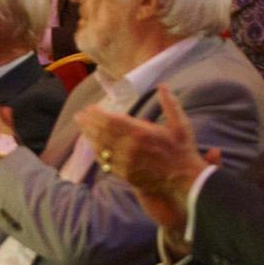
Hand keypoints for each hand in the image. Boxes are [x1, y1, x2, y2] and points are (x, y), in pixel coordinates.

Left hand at [75, 86, 217, 245]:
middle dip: (88, 123)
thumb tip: (163, 85)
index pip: (112, 120)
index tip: (90, 108)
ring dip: (89, 137)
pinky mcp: (125, 175)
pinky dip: (97, 153)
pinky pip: (106, 163)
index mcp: (140, 133)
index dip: (98, 113)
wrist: (185, 180)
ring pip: (101, 148)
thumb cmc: (182, 150)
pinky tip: (93, 147)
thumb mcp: (180, 124)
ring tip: (81, 128)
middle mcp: (129, 148)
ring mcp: (125, 163)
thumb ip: (169, 103)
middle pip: (102, 133)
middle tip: (78, 116)